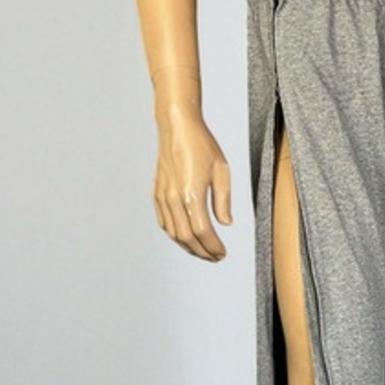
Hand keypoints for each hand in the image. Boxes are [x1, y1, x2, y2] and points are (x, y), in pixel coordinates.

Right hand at [152, 102, 232, 261]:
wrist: (177, 127)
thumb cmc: (201, 145)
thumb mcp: (222, 171)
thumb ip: (223, 200)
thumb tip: (226, 223)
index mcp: (192, 193)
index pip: (202, 231)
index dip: (213, 246)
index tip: (222, 253)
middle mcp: (174, 198)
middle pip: (187, 237)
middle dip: (202, 252)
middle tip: (215, 257)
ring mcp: (163, 196)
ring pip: (173, 233)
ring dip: (189, 246)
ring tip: (203, 251)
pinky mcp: (157, 193)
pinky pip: (164, 222)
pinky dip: (175, 234)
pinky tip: (186, 237)